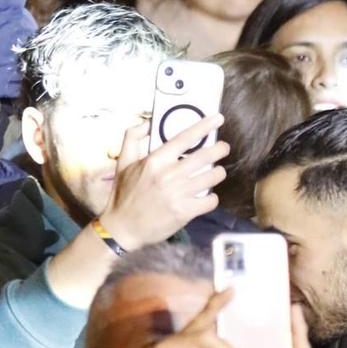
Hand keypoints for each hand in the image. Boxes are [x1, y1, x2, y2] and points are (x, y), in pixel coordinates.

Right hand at [106, 116, 228, 251]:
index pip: (184, 138)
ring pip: (210, 178)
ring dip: (218, 173)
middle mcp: (168, 175)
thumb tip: (147, 122)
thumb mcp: (122, 162)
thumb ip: (132, 137)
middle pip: (204, 157)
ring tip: (217, 172)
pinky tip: (207, 196)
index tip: (217, 119)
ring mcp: (178, 194)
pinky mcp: (184, 213)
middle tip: (224, 147)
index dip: (203, 127)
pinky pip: (209, 201)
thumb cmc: (123, 193)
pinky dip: (212, 197)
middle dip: (219, 149)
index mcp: (155, 160)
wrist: (122, 227)